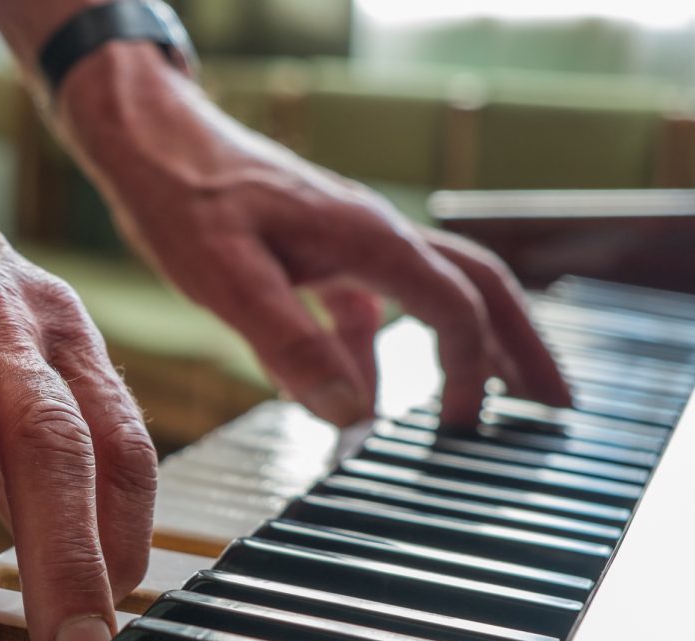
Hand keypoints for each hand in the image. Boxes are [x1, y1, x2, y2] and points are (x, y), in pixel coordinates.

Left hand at [56, 44, 570, 424]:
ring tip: (484, 403)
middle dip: (521, 346)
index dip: (471, 370)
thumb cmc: (185, 201)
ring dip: (465, 345)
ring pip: (434, 290)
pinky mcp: (319, 249)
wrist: (152, 145)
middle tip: (554, 404)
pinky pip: (373, 301)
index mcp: (369, 239)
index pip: (457, 306)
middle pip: (481, 286)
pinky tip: (362, 391)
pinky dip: (382, 348)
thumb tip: (352, 414)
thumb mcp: (228, 280)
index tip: (461, 429)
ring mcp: (350, 239)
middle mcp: (374, 234)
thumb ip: (290, 346)